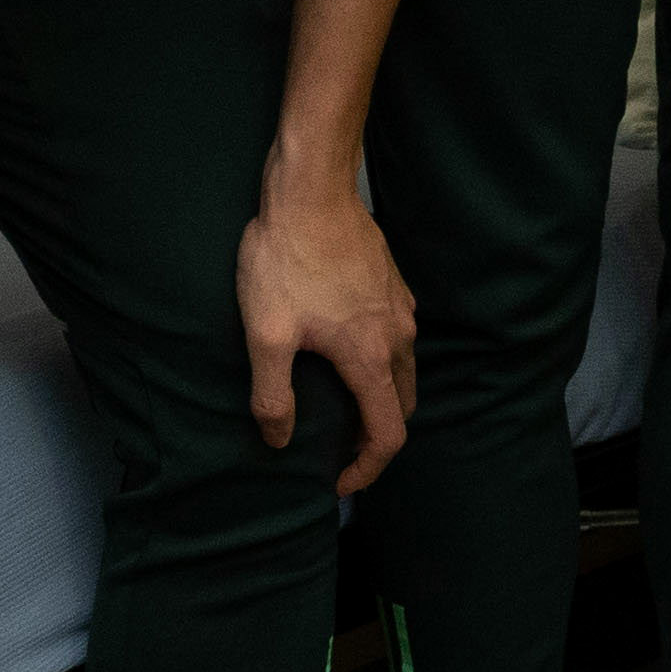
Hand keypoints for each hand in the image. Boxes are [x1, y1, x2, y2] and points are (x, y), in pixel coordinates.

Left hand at [236, 153, 422, 494]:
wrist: (312, 190)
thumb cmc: (286, 258)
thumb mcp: (266, 333)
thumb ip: (273, 396)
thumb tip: (280, 439)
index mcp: (371, 357)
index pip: (388, 434)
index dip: (367, 468)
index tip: (338, 481)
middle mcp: (398, 335)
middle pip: (402, 405)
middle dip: (376, 436)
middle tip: (339, 447)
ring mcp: (400, 306)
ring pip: (404, 369)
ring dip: (379, 396)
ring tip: (341, 402)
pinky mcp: (392, 282)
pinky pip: (397, 336)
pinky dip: (381, 361)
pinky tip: (345, 348)